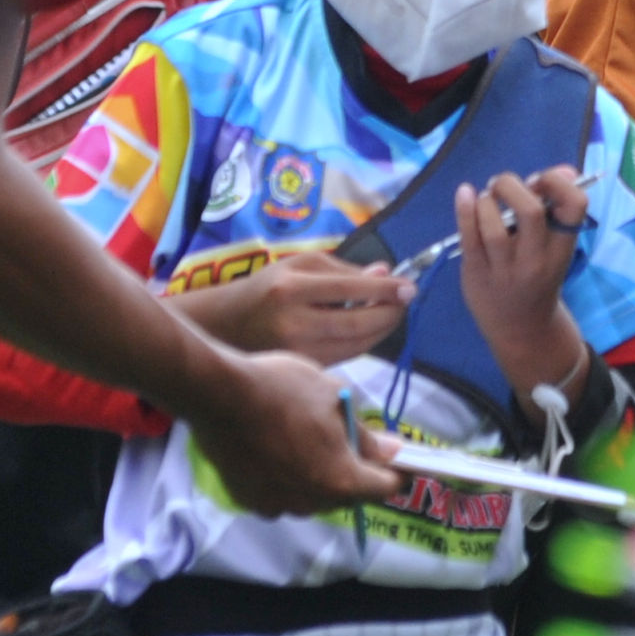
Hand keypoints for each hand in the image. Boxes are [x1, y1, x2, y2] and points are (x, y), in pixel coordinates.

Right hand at [176, 249, 411, 363]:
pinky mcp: (301, 369)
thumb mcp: (300, 265)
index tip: (411, 287)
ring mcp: (296, 352)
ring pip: (357, 345)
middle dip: (391, 314)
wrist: (223, 326)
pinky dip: (363, 343)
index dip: (387, 291)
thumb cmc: (266, 288)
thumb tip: (387, 274)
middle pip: (359, 324)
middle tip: (405, 302)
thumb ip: (345, 270)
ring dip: (382, 330)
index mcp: (292, 289)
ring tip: (390, 313)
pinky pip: (344, 356)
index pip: (352, 290)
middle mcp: (293, 323)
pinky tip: (367, 329)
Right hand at [176, 343, 403, 515]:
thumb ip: (366, 435)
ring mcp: (274, 505)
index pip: (384, 488)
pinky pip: (280, 495)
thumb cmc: (285, 390)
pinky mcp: (246, 499)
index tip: (402, 460)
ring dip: (319, 476)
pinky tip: (279, 450)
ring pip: (312, 496)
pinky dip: (287, 479)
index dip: (398, 472)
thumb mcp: (337, 400)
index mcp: (339, 480)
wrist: (217, 394)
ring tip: (310, 441)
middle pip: (347, 494)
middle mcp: (308, 503)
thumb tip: (393, 451)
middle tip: (351, 440)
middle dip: (356, 471)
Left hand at [458, 167, 590, 410]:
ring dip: (487, 200)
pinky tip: (464, 193)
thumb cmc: (540, 275)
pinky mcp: (476, 273)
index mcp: (562, 248)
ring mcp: (504, 269)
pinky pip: (468, 237)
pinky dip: (464, 209)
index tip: (542, 181)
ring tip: (486, 199)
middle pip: (530, 212)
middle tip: (503, 185)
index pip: (574, 206)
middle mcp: (536, 260)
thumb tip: (564, 169)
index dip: (559, 182)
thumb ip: (558, 208)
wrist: (521, 327)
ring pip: (494, 226)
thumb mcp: (558, 247)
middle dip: (513, 186)